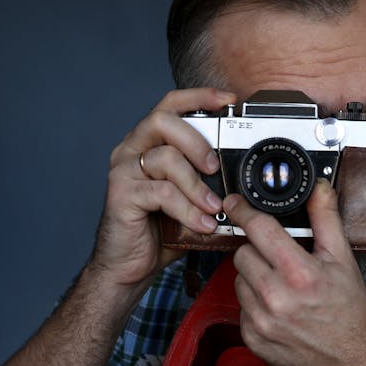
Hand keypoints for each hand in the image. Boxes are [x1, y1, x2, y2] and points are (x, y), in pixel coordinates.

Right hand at [90, 87, 235, 287]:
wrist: (127, 268)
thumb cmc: (157, 233)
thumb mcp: (189, 202)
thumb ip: (206, 185)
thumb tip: (244, 183)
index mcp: (148, 144)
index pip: (170, 105)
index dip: (199, 97)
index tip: (228, 101)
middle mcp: (131, 151)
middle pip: (163, 120)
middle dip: (196, 141)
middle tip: (214, 167)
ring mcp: (124, 171)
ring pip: (166, 158)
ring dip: (197, 185)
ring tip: (214, 208)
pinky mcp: (122, 194)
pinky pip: (162, 192)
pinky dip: (188, 210)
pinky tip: (202, 224)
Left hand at [228, 180, 365, 365]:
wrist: (351, 363)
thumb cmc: (350, 312)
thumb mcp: (343, 260)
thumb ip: (326, 219)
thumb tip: (318, 187)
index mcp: (300, 274)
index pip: (259, 229)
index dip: (243, 211)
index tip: (235, 203)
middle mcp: (276, 299)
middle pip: (242, 254)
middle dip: (258, 251)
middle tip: (280, 260)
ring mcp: (261, 322)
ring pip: (238, 280)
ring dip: (254, 278)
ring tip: (282, 286)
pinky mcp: (252, 339)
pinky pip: (241, 307)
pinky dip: (254, 304)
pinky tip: (277, 309)